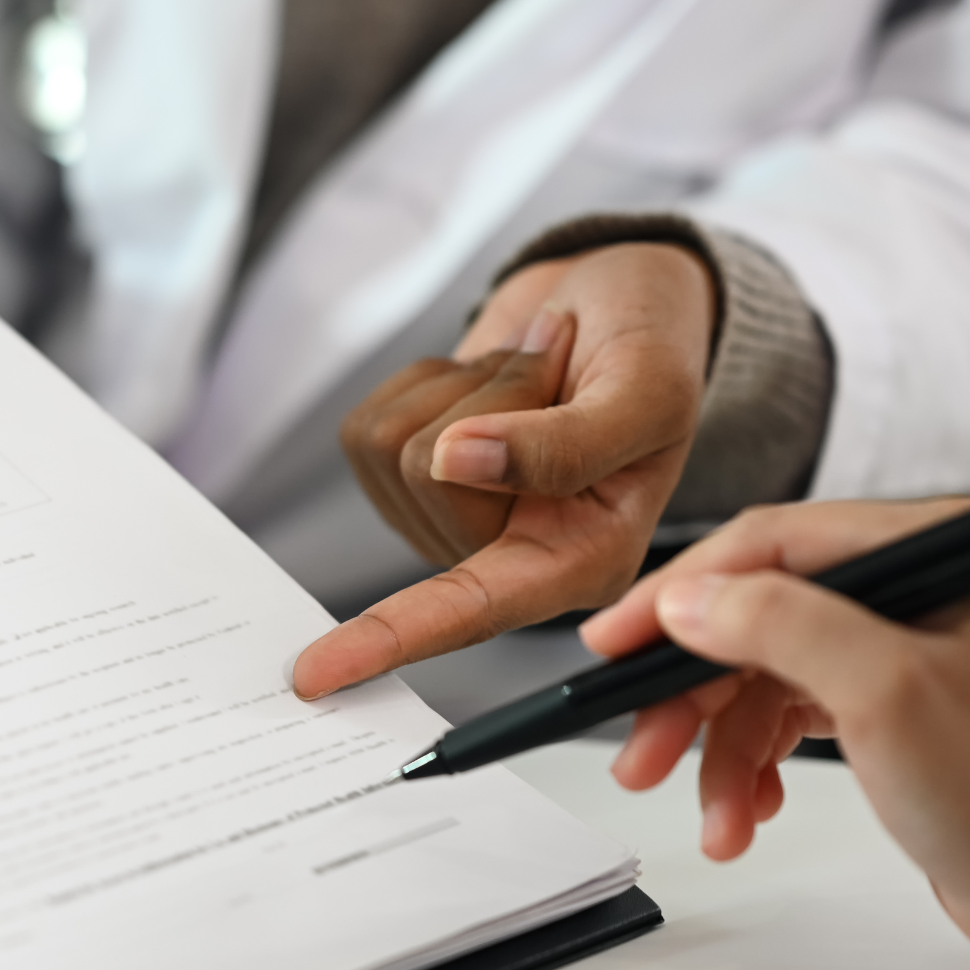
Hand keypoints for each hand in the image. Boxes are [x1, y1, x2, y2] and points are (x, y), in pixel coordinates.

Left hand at [293, 242, 712, 699]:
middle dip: (497, 397)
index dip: (394, 638)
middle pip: (428, 476)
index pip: (474, 610)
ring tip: (532, 378)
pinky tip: (489, 382)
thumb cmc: (649, 345)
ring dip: (467, 387)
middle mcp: (510, 558)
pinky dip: (430, 379)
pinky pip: (370, 425)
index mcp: (585, 561)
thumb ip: (566, 443)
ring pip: (392, 447)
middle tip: (559, 377)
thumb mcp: (648, 390)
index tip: (319, 673)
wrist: (614, 296)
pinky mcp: (406, 483)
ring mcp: (450, 524)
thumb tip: (451, 462)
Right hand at [584, 497, 969, 960]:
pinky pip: (781, 723)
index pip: (766, 545)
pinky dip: (753, 771)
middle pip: (749, 618)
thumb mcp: (889, 693)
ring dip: (718, 753)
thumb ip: (781, 627)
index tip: (612, 641)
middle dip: (687, 695)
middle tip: (639, 750)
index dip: (677, 594)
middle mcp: (906, 589)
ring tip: (712, 818)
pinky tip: (750, 814)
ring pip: (756, 680)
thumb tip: (689, 601)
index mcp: (923, 548)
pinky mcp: (880, 710)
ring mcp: (891, 650)